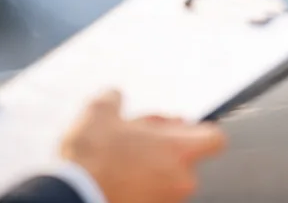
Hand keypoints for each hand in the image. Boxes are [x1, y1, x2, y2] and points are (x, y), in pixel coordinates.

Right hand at [62, 90, 225, 202]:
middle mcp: (181, 180)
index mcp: (179, 150)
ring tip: (120, 160)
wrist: (73, 198)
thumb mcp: (99, 112)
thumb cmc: (91, 157)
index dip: (197, 131)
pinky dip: (140, 186)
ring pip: (169, 178)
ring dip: (151, 168)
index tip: (176, 128)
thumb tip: (114, 95)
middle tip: (135, 140)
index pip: (214, 139)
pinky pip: (153, 195)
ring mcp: (166, 202)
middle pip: (186, 158)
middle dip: (164, 147)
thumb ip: (114, 99)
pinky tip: (115, 179)